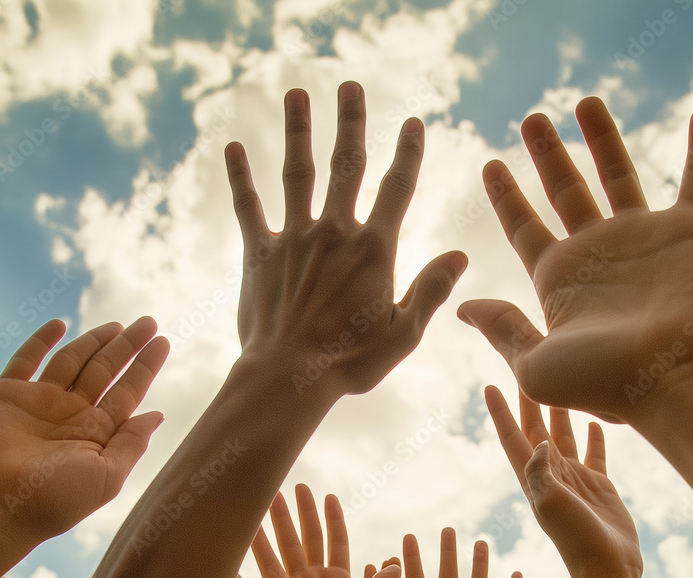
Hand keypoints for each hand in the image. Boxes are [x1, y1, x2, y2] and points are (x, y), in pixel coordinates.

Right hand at [0, 318, 166, 540]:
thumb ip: (131, 443)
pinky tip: (60, 324)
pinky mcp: (7, 395)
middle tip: (149, 322)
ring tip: (119, 325)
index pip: (127, 392)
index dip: (144, 367)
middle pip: (105, 372)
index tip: (162, 342)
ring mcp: (39, 403)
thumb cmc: (55, 501)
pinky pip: (26, 360)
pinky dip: (40, 341)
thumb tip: (157, 414)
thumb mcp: (107, 476)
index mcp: (97, 435)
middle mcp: (71, 416)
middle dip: (127, 347)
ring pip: (73, 361)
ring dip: (94, 340)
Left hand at [226, 83, 463, 396]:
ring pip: (297, 172)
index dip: (408, 153)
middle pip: (346, 165)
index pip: (398, 189)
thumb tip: (459, 257)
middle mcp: (334, 233)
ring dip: (297, 130)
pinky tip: (233, 147)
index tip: (412, 122)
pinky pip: (248, 206)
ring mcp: (294, 239)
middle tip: (350, 85)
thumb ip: (431, 290)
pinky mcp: (258, 254)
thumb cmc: (351, 363)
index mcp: (375, 250)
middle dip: (350, 122)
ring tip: (296, 94)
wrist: (288, 377)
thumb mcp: (405, 333)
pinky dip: (240, 177)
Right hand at [233, 485, 399, 577]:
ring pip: (275, 559)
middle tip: (291, 487)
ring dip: (266, 534)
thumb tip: (392, 566)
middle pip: (302, 542)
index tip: (328, 496)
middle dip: (297, 515)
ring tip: (258, 507)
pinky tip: (223, 561)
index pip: (335, 544)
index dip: (331, 521)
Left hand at [457, 101, 692, 423]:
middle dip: (547, 155)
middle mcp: (599, 255)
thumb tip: (464, 309)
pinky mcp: (690, 233)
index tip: (490, 165)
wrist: (674, 379)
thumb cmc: (604, 381)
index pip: (524, 229)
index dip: (506, 198)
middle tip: (531, 119)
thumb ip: (503, 331)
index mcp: (559, 281)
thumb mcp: (536, 364)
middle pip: (566, 192)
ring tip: (584, 100)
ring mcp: (644, 240)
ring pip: (618, 175)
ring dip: (603, 137)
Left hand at [486, 387, 641, 575]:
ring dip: (560, 413)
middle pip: (537, 430)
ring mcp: (575, 480)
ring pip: (565, 437)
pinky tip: (595, 420)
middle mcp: (551, 476)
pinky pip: (594, 454)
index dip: (500, 413)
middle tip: (526, 370)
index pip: (512, 438)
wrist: (607, 567)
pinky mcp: (599, 486)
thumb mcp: (550, 503)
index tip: (489, 386)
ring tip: (560, 386)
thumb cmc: (577, 540)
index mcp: (533, 480)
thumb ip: (540, 472)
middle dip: (530, 402)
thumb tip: (539, 442)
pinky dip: (593, 437)